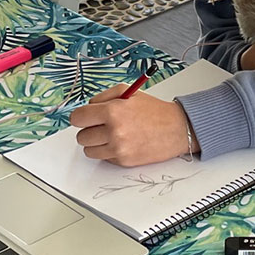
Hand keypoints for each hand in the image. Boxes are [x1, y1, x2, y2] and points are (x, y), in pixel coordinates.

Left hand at [68, 84, 199, 166]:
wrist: (177, 129)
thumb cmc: (154, 110)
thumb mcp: (128, 92)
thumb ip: (103, 97)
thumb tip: (87, 108)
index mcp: (112, 111)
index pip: (77, 118)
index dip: (80, 117)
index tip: (84, 118)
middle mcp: (113, 132)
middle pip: (81, 137)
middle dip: (89, 130)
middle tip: (100, 126)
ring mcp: (118, 149)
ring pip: (89, 151)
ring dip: (96, 144)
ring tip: (110, 135)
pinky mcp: (124, 161)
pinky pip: (104, 158)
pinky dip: (109, 152)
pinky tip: (122, 143)